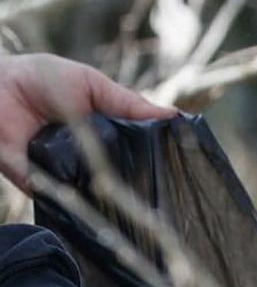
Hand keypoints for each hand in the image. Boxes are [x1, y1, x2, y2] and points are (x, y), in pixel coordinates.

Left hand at [0, 53, 174, 191]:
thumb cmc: (42, 79)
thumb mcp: (92, 84)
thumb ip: (128, 103)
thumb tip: (172, 115)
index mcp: (106, 134)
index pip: (138, 153)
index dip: (159, 160)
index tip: (184, 166)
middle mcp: (90, 157)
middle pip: (122, 178)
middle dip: (141, 184)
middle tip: (167, 189)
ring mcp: (68, 174)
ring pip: (99, 194)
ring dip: (115, 197)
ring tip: (142, 204)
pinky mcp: (44, 186)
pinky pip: (67, 202)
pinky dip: (81, 206)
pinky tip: (104, 207)